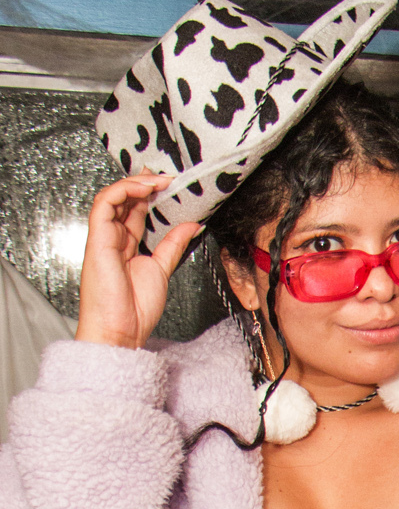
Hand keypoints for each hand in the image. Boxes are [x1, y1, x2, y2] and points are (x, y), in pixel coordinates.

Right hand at [76, 173, 202, 348]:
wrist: (121, 332)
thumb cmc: (134, 311)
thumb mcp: (162, 270)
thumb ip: (174, 245)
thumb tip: (191, 225)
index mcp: (126, 247)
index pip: (135, 212)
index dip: (150, 195)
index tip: (171, 186)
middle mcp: (113, 239)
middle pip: (125, 201)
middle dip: (144, 184)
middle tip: (168, 176)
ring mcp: (104, 238)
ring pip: (114, 197)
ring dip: (136, 183)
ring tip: (160, 179)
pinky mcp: (98, 238)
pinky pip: (105, 203)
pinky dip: (124, 190)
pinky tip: (145, 187)